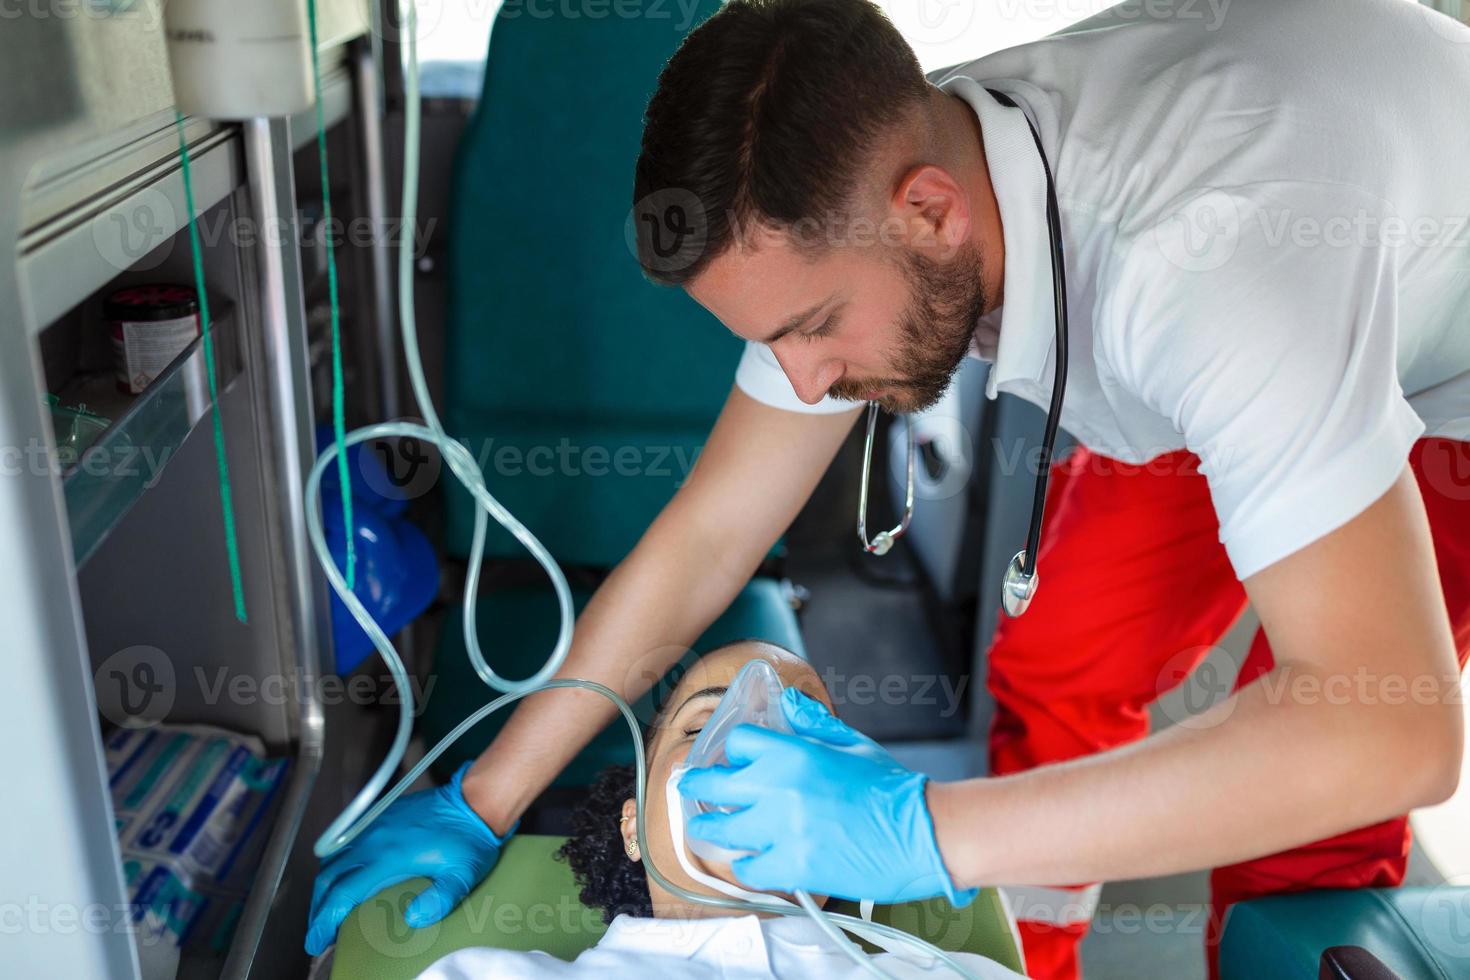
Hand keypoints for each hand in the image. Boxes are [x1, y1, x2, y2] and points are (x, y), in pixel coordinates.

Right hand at [305, 762, 512, 954]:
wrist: (474, 801)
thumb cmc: (470, 840)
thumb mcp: (463, 875)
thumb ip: (441, 899)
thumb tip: (413, 919)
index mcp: (389, 856)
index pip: (342, 893)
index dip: (325, 919)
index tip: (317, 940)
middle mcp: (374, 839)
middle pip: (329, 878)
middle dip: (319, 907)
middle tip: (319, 931)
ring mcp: (374, 825)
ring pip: (333, 859)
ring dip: (325, 886)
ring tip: (327, 908)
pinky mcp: (380, 817)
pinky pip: (346, 842)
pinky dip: (335, 863)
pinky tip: (342, 876)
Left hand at [678, 689, 975, 906]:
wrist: (924, 832)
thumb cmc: (892, 787)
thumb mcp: (851, 743)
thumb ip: (812, 724)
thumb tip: (787, 703)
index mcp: (793, 753)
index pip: (738, 743)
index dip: (733, 750)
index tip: (727, 758)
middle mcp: (778, 789)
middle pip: (711, 786)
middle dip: (695, 786)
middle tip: (686, 787)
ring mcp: (782, 831)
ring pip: (721, 831)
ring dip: (714, 828)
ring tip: (708, 829)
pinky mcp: (792, 868)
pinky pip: (748, 867)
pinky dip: (747, 863)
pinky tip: (752, 858)